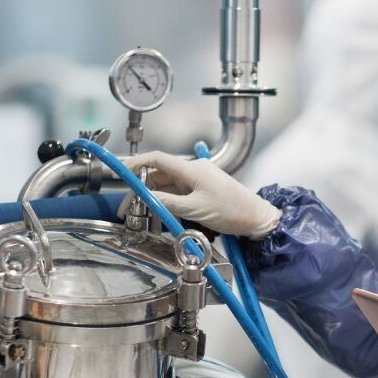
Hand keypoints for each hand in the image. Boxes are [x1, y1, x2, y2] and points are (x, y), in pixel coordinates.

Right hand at [120, 152, 281, 239]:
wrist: (256, 218)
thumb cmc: (233, 211)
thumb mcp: (196, 209)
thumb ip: (168, 203)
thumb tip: (147, 198)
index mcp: (192, 169)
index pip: (157, 159)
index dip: (136, 164)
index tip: (121, 172)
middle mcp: (193, 170)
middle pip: (159, 174)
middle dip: (141, 188)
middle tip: (128, 206)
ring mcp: (198, 180)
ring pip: (167, 185)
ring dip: (153, 197)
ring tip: (140, 212)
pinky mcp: (202, 189)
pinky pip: (178, 192)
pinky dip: (166, 200)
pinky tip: (159, 211)